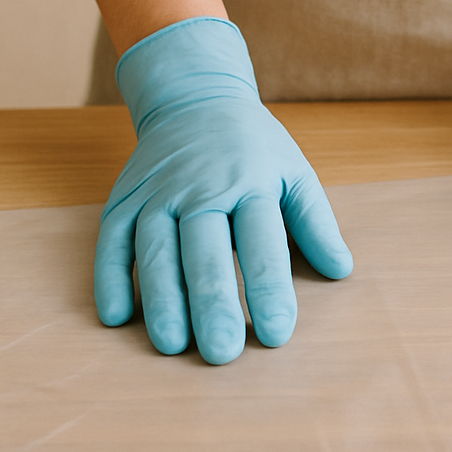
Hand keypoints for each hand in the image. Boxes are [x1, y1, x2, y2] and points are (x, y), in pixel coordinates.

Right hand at [95, 18, 352, 363]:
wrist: (195, 98)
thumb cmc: (255, 148)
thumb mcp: (295, 173)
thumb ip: (315, 222)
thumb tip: (341, 271)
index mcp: (253, 183)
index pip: (262, 242)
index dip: (269, 289)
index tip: (276, 334)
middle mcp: (202, 189)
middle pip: (205, 251)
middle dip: (213, 303)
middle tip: (222, 353)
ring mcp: (158, 194)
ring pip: (155, 251)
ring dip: (161, 299)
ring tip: (172, 346)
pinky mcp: (123, 200)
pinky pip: (111, 242)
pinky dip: (110, 278)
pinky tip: (115, 317)